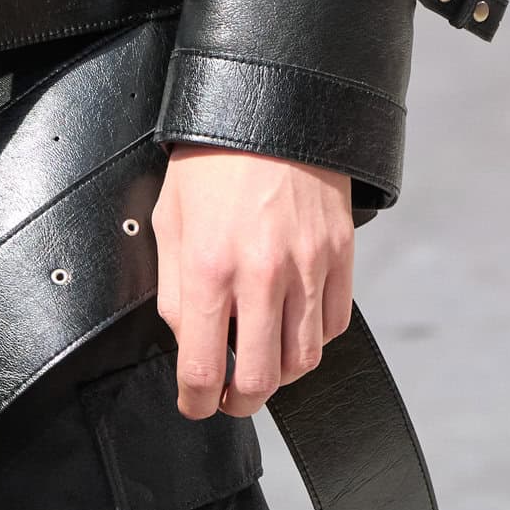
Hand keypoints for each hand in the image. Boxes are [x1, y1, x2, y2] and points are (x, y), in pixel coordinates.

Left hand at [150, 144, 354, 420]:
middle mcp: (263, 275)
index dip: (196, 403)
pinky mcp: (340, 254)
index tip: (195, 405)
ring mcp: (308, 266)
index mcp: (210, 269)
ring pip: (303, 360)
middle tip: (229, 398)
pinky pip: (333, 324)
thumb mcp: (169, 222)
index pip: (204, 369)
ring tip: (261, 364)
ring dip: (279, 376)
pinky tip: (291, 329)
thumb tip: (189, 344)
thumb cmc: (211, 161)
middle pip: (261, 380)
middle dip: (240, 402)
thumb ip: (175, 293)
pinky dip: (312, 340)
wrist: (271, 104)